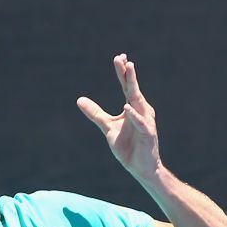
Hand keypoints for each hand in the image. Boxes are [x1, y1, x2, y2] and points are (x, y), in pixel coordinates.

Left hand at [77, 54, 160, 177]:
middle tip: (123, 59)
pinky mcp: (147, 134)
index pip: (127, 87)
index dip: (123, 73)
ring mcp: (146, 122)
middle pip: (133, 89)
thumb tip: (79, 99)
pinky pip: (140, 123)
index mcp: (133, 108)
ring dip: (134, 87)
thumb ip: (96, 113)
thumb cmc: (128, 147)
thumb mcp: (107, 127)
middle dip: (128, 74)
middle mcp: (141, 111)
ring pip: (139, 102)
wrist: (141, 168)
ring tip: (129, 71)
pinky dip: (134, 115)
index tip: (119, 58)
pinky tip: (127, 107)